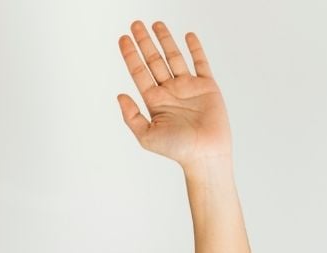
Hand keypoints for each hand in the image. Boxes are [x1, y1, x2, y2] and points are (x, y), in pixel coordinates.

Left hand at [116, 21, 230, 168]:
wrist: (205, 154)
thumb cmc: (178, 150)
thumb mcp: (146, 136)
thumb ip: (131, 116)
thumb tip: (119, 95)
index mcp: (155, 100)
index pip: (139, 72)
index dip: (130, 54)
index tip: (123, 39)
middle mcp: (170, 91)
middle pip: (154, 60)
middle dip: (144, 42)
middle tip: (135, 24)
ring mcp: (189, 87)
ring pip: (174, 57)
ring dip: (165, 40)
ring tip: (156, 23)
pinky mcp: (207, 86)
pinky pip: (200, 63)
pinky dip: (195, 48)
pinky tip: (188, 35)